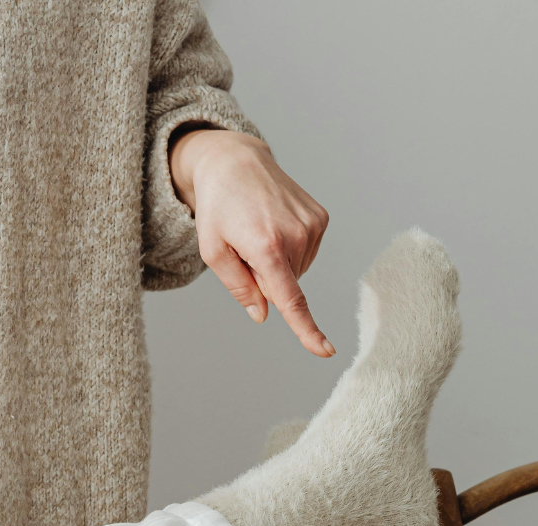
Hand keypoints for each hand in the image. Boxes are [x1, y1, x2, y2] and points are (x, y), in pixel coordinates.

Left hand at [169, 129, 333, 357]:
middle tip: (246, 246)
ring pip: (295, 273)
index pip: (290, 299)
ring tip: (259, 231)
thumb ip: (238, 287)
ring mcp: (313, 226)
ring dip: (276, 263)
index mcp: (267, 247)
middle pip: (284, 287)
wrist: (236, 162)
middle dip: (264, 278)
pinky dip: (289, 251)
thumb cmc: (218, 208)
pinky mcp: (321, 218)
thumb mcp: (213, 252)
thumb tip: (264, 314)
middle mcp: (296, 236)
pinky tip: (275, 226)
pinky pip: (305, 255)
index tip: (325, 350)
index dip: (306, 329)